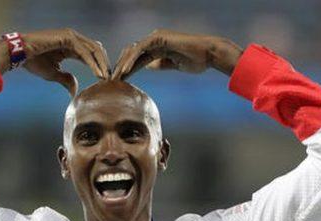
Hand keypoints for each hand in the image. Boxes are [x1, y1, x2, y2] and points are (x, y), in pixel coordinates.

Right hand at [0, 28, 109, 95]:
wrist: (20, 55)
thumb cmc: (34, 62)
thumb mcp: (54, 74)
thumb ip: (66, 79)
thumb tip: (75, 89)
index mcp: (71, 45)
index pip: (92, 54)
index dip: (100, 66)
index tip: (106, 80)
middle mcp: (73, 38)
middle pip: (96, 50)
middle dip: (105, 64)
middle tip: (111, 79)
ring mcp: (71, 36)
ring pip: (93, 49)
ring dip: (102, 64)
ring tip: (107, 78)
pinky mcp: (68, 37)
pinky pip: (85, 52)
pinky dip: (93, 63)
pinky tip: (98, 74)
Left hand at [111, 29, 242, 79]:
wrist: (208, 55)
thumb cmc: (196, 60)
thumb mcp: (173, 64)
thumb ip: (160, 63)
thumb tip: (148, 66)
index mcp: (158, 47)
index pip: (138, 59)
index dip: (128, 70)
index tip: (119, 82)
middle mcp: (155, 40)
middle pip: (132, 53)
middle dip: (122, 67)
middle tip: (112, 81)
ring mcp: (156, 37)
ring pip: (134, 51)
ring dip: (123, 64)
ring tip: (116, 78)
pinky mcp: (159, 37)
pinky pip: (141, 49)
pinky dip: (132, 60)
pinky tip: (126, 71)